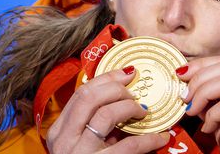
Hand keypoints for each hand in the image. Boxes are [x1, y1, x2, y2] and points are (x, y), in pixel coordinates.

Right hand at [46, 67, 169, 152]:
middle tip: (135, 91)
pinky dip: (149, 139)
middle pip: (91, 97)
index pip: (81, 93)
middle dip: (117, 88)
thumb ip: (92, 123)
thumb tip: (122, 96)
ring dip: (131, 108)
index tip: (127, 73)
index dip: (107, 78)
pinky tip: (160, 137)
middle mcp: (65, 140)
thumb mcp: (81, 143)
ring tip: (144, 112)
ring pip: (106, 115)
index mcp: (59, 130)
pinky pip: (128, 146)